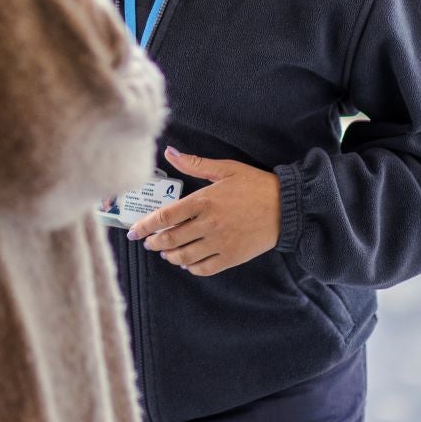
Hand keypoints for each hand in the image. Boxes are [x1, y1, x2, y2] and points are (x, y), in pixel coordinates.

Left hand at [127, 146, 280, 276]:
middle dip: (154, 243)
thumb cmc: (255, 184)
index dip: (145, 226)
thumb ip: (194, 164)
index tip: (133, 232)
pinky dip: (192, 268)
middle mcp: (208, 224)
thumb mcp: (225, 169)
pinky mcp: (232, 256)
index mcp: (203, 201)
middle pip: (171, 239)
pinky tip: (188, 263)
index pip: (165, 217)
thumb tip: (170, 152)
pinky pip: (205, 268)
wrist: (287, 207)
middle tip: (148, 242)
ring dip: (170, 256)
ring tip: (166, 253)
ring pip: (185, 256)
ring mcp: (220, 242)